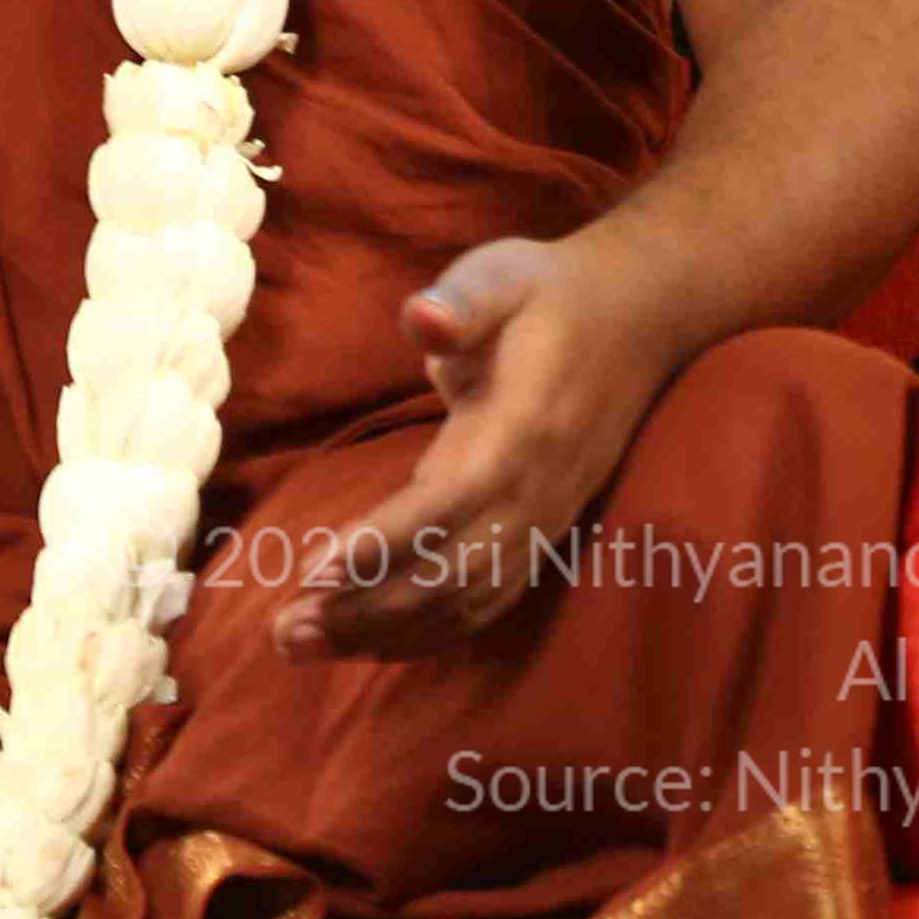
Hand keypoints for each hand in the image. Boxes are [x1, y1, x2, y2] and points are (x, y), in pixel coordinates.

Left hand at [267, 234, 689, 662]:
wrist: (636, 323)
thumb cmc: (548, 295)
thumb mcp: (503, 274)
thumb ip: (462, 299)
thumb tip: (424, 319)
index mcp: (522, 429)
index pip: (450, 500)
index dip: (385, 542)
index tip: (316, 574)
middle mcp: (536, 490)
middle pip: (450, 570)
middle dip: (364, 607)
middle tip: (283, 630)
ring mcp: (540, 521)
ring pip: (463, 599)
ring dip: (383, 631)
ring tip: (300, 644)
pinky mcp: (537, 535)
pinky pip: (483, 602)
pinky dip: (426, 632)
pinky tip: (363, 645)